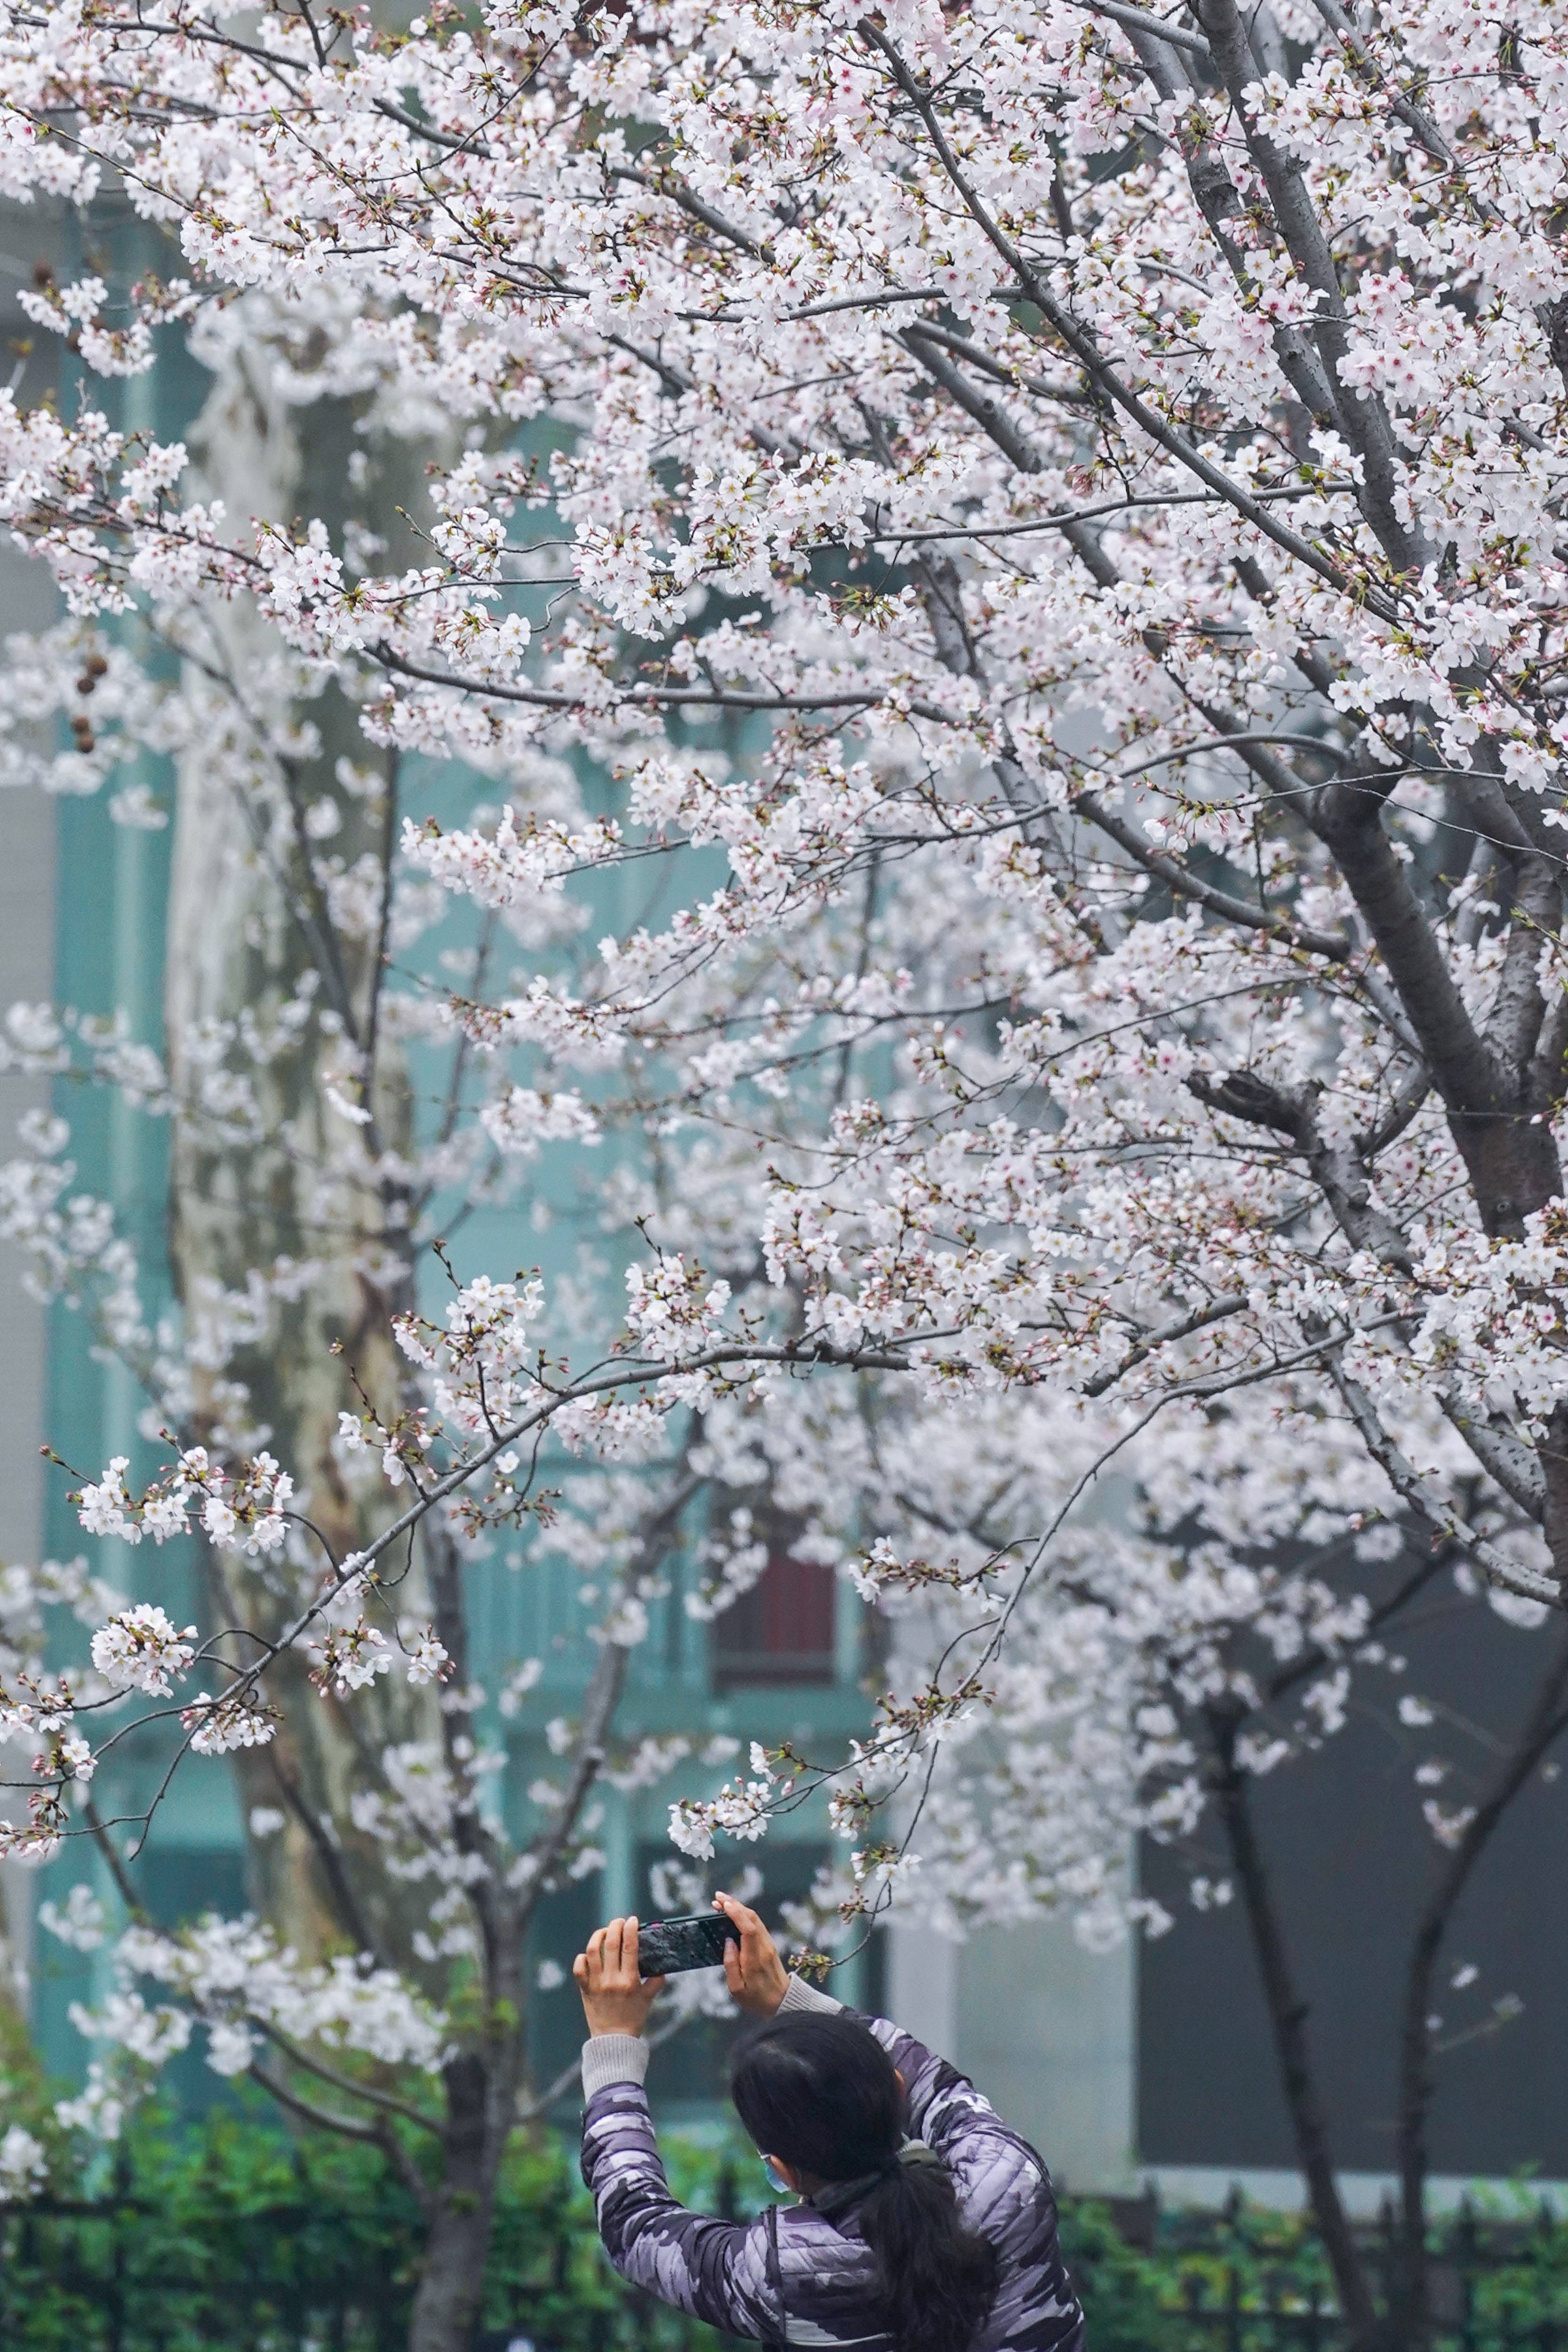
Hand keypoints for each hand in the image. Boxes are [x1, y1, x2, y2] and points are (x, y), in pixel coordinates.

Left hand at [573, 1915, 664, 2037]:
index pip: (630, 1947)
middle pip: (611, 1943)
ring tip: (604, 1932)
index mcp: (629, 1981)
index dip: (631, 1929)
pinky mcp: (584, 1990)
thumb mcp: (648, 2000)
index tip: (633, 1920)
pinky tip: (589, 1954)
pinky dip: (582, 1957)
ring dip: (598, 1936)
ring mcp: (596, 1984)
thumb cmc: (633, 2019)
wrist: (613, 2041)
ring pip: (593, 1951)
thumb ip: (656, 1982)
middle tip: (619, 1921)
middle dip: (615, 1926)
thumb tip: (662, 1968)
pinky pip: (579, 1968)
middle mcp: (611, 1980)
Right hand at [716, 1891, 790, 2016]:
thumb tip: (728, 1941)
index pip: (748, 1929)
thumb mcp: (737, 1989)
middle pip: (752, 1918)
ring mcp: (768, 1945)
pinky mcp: (769, 1945)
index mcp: (755, 1959)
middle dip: (734, 1904)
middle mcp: (764, 1948)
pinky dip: (744, 1915)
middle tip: (717, 1898)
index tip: (723, 1904)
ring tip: (722, 1902)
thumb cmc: (757, 1999)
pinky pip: (756, 1925)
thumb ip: (731, 1965)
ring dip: (739, 1907)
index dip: (736, 1913)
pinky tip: (734, 1914)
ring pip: (755, 1919)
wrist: (783, 2002)